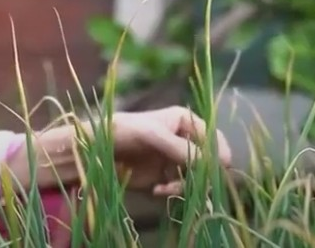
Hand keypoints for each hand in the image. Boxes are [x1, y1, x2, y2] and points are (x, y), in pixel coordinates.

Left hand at [109, 106, 232, 196]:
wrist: (96, 150)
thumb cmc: (122, 130)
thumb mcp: (151, 134)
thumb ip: (179, 147)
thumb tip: (210, 164)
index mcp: (186, 122)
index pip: (214, 138)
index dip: (218, 154)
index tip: (215, 170)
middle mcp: (185, 141)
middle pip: (210, 162)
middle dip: (201, 175)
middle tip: (189, 184)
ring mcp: (176, 160)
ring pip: (197, 178)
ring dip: (185, 186)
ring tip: (165, 188)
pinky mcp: (166, 177)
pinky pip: (180, 189)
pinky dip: (173, 192)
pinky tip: (157, 190)